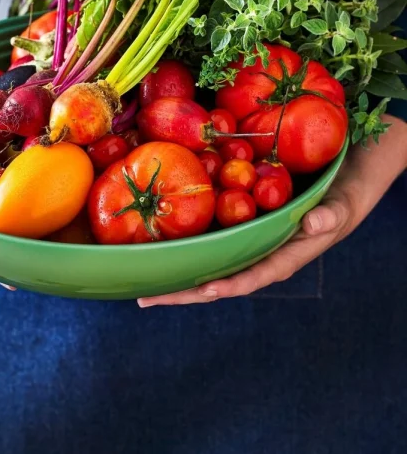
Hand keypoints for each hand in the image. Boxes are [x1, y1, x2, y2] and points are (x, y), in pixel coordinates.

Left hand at [138, 117, 406, 306]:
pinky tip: (159, 241)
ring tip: (141, 280)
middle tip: (146, 297)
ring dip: (177, 271)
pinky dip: (186, 241)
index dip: (224, 286)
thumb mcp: (339, 207)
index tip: (201, 291)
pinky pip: (210, 236)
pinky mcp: (238, 223)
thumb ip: (328, 218)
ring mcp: (246, 241)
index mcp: (281, 258)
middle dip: (183, 291)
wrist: (339, 183)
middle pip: (217, 280)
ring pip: (207, 261)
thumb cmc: (339, 199)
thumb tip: (314, 224)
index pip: (249, 278)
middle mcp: (257, 254)